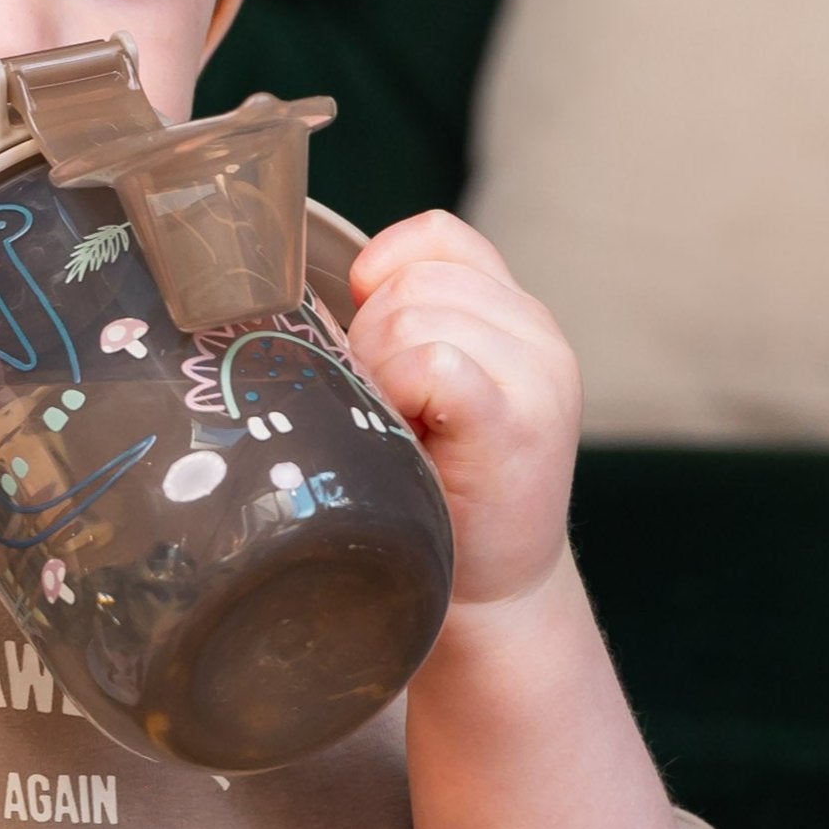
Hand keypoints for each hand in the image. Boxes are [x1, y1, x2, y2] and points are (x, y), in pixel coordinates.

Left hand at [345, 211, 579, 610]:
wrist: (492, 591)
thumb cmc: (438, 489)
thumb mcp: (425, 386)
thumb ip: (400, 325)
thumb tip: (291, 286)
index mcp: (514, 313)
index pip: (434, 237)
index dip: (380, 275)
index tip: (372, 346)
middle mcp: (537, 332)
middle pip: (408, 280)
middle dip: (369, 341)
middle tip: (388, 411)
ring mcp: (537, 373)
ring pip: (410, 317)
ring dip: (379, 375)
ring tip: (402, 430)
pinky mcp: (519, 419)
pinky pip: (434, 361)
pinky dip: (401, 394)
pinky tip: (411, 437)